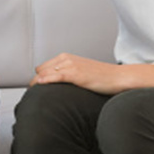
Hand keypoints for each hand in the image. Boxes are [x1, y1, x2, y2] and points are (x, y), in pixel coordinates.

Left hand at [31, 53, 153, 94]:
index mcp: (65, 57)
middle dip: (36, 82)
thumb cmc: (101, 78)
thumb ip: (67, 75)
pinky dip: (46, 80)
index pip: (42, 68)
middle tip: (35, 95)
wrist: (118, 77)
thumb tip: (55, 85)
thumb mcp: (80, 73)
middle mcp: (65, 59)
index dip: (38, 79)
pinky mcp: (75, 73)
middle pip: (40, 71)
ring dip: (37, 84)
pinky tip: (39, 85)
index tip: (35, 90)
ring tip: (35, 96)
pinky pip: (55, 76)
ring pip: (44, 73)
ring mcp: (70, 65)